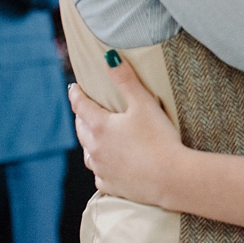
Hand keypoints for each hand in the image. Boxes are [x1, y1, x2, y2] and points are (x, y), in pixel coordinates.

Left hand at [69, 60, 181, 206]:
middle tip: (84, 108)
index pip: (81, 106)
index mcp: (100, 127)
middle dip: (81, 116)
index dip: (76, 94)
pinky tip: (106, 166)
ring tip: (93, 137)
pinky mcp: (111, 185)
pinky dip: (100, 166)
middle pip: (81, 129)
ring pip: (88, 153)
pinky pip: (99, 175)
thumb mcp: (143, 103)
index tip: (73, 87)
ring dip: (88, 142)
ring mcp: (102, 169)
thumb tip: (109, 57)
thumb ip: (126, 80)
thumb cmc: (158, 138)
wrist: (170, 177)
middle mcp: (95, 149)